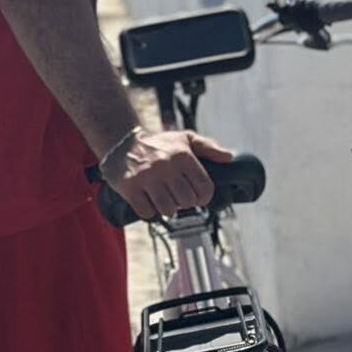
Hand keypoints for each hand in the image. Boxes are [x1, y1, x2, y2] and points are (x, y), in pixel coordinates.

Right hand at [102, 130, 233, 219]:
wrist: (122, 143)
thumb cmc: (159, 144)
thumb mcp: (185, 139)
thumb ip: (208, 147)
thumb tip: (229, 157)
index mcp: (183, 155)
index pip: (204, 187)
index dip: (204, 197)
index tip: (199, 198)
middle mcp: (165, 166)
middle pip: (187, 201)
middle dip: (185, 203)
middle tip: (178, 196)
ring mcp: (147, 178)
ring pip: (168, 210)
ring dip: (168, 209)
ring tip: (164, 198)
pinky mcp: (130, 188)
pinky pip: (147, 213)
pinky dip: (149, 211)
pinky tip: (149, 201)